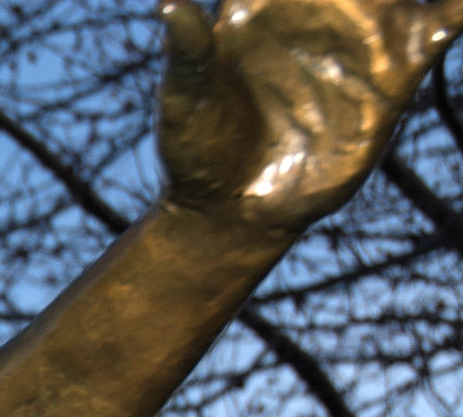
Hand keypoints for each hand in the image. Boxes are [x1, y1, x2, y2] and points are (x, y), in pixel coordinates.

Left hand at [158, 0, 462, 232]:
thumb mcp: (187, 99)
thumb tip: (167, 4)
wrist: (234, 211)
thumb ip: (189, 50)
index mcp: (263, 0)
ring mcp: (361, 34)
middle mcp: (318, 7)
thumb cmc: (198, 150)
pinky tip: (458, 3)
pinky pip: (444, 21)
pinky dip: (458, 5)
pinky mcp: (395, 72)